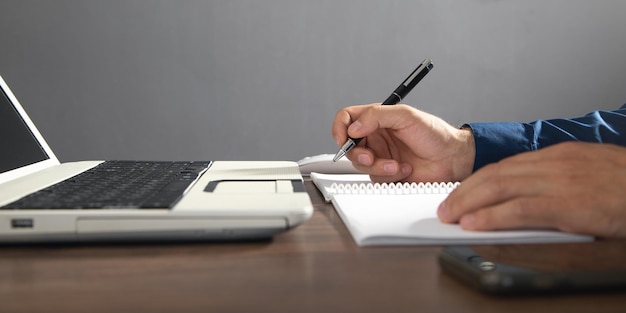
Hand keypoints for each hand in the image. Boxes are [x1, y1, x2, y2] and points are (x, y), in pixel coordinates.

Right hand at [331, 103, 474, 182]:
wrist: (452, 159)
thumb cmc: (435, 134)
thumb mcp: (406, 116)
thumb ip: (376, 116)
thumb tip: (353, 127)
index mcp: (377, 119)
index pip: (346, 119)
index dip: (340, 128)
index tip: (345, 138)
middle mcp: (375, 137)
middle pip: (349, 146)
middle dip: (358, 154)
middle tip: (372, 157)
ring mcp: (380, 155)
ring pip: (361, 165)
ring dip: (378, 167)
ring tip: (397, 164)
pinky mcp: (387, 173)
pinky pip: (375, 178)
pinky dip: (389, 175)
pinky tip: (405, 169)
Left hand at [438, 142, 625, 237]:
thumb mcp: (589, 174)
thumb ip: (558, 181)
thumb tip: (527, 197)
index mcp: (559, 156)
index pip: (506, 166)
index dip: (478, 181)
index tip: (461, 192)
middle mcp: (555, 164)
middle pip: (496, 174)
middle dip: (465, 191)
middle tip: (446, 206)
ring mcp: (561, 182)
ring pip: (500, 188)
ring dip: (469, 203)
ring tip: (450, 215)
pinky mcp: (570, 204)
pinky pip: (521, 209)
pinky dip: (493, 216)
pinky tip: (475, 224)